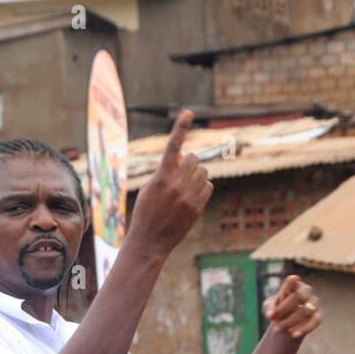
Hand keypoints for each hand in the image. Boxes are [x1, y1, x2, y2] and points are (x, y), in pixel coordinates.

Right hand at [126, 110, 211, 258]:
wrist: (150, 241)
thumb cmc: (146, 212)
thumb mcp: (150, 188)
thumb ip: (166, 172)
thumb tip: (185, 159)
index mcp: (161, 177)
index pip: (173, 146)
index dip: (181, 127)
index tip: (189, 112)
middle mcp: (176, 185)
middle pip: (194, 158)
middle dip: (190, 162)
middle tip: (181, 173)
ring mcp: (188, 197)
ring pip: (203, 172)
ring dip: (196, 175)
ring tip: (185, 188)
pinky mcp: (197, 208)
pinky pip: (208, 186)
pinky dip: (202, 188)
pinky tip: (191, 197)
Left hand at [263, 275, 321, 339]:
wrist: (287, 320)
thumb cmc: (277, 309)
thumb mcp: (269, 308)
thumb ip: (269, 309)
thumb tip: (271, 315)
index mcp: (293, 285)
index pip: (292, 282)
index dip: (292, 281)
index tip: (292, 278)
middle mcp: (306, 291)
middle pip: (298, 297)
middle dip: (285, 309)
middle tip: (274, 320)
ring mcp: (314, 302)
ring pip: (305, 311)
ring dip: (290, 322)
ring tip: (278, 329)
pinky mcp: (318, 315)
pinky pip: (315, 321)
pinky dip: (304, 328)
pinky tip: (294, 334)